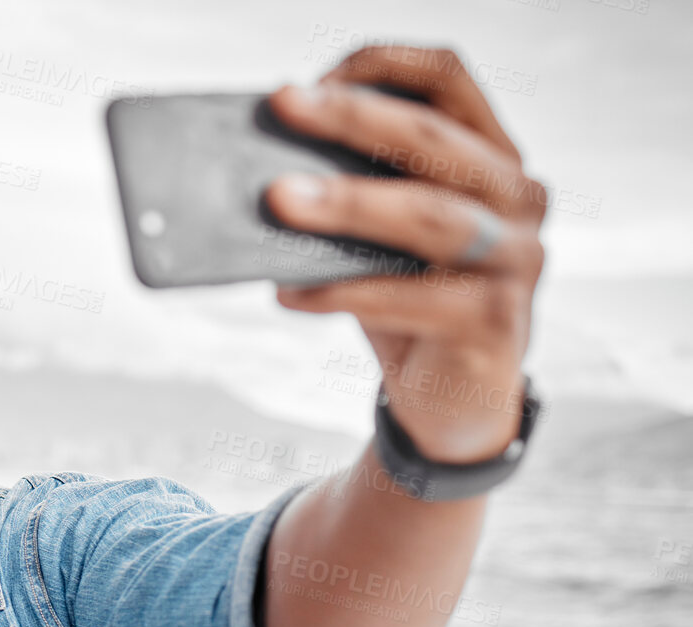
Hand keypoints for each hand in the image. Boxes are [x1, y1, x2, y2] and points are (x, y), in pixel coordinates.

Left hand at [264, 46, 545, 462]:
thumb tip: (267, 168)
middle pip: (433, 140)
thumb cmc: (409, 304)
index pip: (450, 80)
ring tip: (279, 199)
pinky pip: (408, 299)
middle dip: (352, 118)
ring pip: (427, 216)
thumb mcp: (385, 240)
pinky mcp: (494, 322)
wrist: (454, 402)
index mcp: (492, 157)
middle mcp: (518, 197)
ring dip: (346, 203)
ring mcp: (516, 259)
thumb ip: (354, 194)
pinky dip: (342, 293)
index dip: (384, 66)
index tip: (315, 77)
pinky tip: (290, 292)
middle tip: (283, 106)